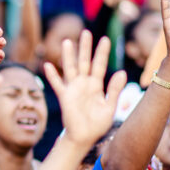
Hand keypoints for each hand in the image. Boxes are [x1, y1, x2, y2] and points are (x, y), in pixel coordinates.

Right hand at [44, 31, 125, 147]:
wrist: (84, 137)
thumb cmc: (97, 124)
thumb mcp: (110, 106)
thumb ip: (115, 89)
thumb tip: (122, 72)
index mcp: (97, 85)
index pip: (100, 65)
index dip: (102, 53)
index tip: (106, 39)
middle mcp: (84, 84)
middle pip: (84, 62)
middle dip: (85, 47)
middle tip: (86, 32)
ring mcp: (73, 89)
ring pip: (70, 69)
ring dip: (68, 56)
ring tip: (68, 42)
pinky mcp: (65, 97)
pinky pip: (58, 85)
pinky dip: (52, 76)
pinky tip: (47, 66)